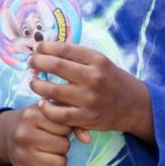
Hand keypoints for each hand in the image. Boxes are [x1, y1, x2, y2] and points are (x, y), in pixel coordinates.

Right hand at [0, 103, 72, 165]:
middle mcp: (23, 134)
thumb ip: (72, 121)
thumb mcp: (51, 113)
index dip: (66, 129)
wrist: (9, 132)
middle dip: (64, 145)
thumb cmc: (37, 121)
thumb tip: (87, 139)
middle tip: (54, 143)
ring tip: (52, 154)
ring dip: (61, 161)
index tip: (57, 129)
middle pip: (63, 146)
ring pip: (59, 164)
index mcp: (31, 115)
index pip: (65, 127)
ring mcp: (21, 154)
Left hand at [29, 42, 153, 141]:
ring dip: (37, 84)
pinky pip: (58, 113)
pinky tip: (43, 102)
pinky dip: (46, 107)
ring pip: (52, 90)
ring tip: (33, 82)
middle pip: (56, 66)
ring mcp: (89, 98)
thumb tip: (46, 48)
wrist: (133, 105)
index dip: (45, 47)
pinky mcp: (86, 118)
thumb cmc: (111, 80)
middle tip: (31, 63)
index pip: (64, 49)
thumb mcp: (100, 62)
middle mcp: (93, 77)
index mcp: (97, 59)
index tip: (37, 48)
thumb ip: (77, 57)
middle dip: (37, 62)